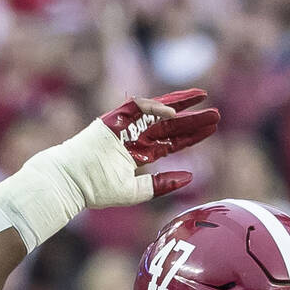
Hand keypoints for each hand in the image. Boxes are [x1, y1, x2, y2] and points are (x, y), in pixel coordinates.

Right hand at [101, 89, 219, 197]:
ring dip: (180, 105)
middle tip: (217, 114)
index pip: (171, 142)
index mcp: (138, 154)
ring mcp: (124, 127)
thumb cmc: (97, 189)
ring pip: (158, 112)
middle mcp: (134, 138)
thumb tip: (190, 177)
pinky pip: (137, 107)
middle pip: (170, 126)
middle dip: (192, 120)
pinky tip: (173, 112)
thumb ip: (161, 185)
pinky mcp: (113, 119)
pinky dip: (154, 107)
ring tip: (203, 98)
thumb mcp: (136, 192)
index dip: (191, 136)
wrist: (72, 182)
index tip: (212, 129)